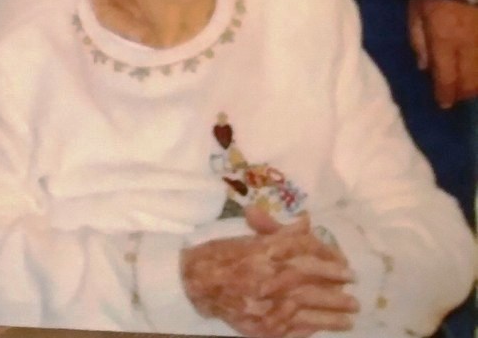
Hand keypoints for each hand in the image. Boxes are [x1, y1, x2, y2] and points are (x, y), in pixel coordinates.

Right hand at [180, 214, 357, 336]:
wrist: (197, 284)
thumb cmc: (221, 256)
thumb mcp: (248, 238)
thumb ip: (279, 233)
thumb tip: (308, 223)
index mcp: (264, 252)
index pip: (304, 253)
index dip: (327, 259)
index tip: (344, 265)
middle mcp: (268, 278)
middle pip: (311, 282)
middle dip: (335, 287)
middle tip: (353, 290)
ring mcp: (268, 306)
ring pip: (308, 309)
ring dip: (332, 313)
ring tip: (350, 315)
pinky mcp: (264, 328)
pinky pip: (295, 329)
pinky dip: (312, 328)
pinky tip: (324, 326)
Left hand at [408, 0, 477, 107]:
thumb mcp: (416, 12)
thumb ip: (418, 40)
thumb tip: (423, 66)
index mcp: (444, 40)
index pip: (446, 76)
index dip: (445, 93)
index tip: (443, 104)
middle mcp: (468, 46)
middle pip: (469, 80)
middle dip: (462, 93)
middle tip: (455, 98)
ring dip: (476, 84)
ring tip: (469, 89)